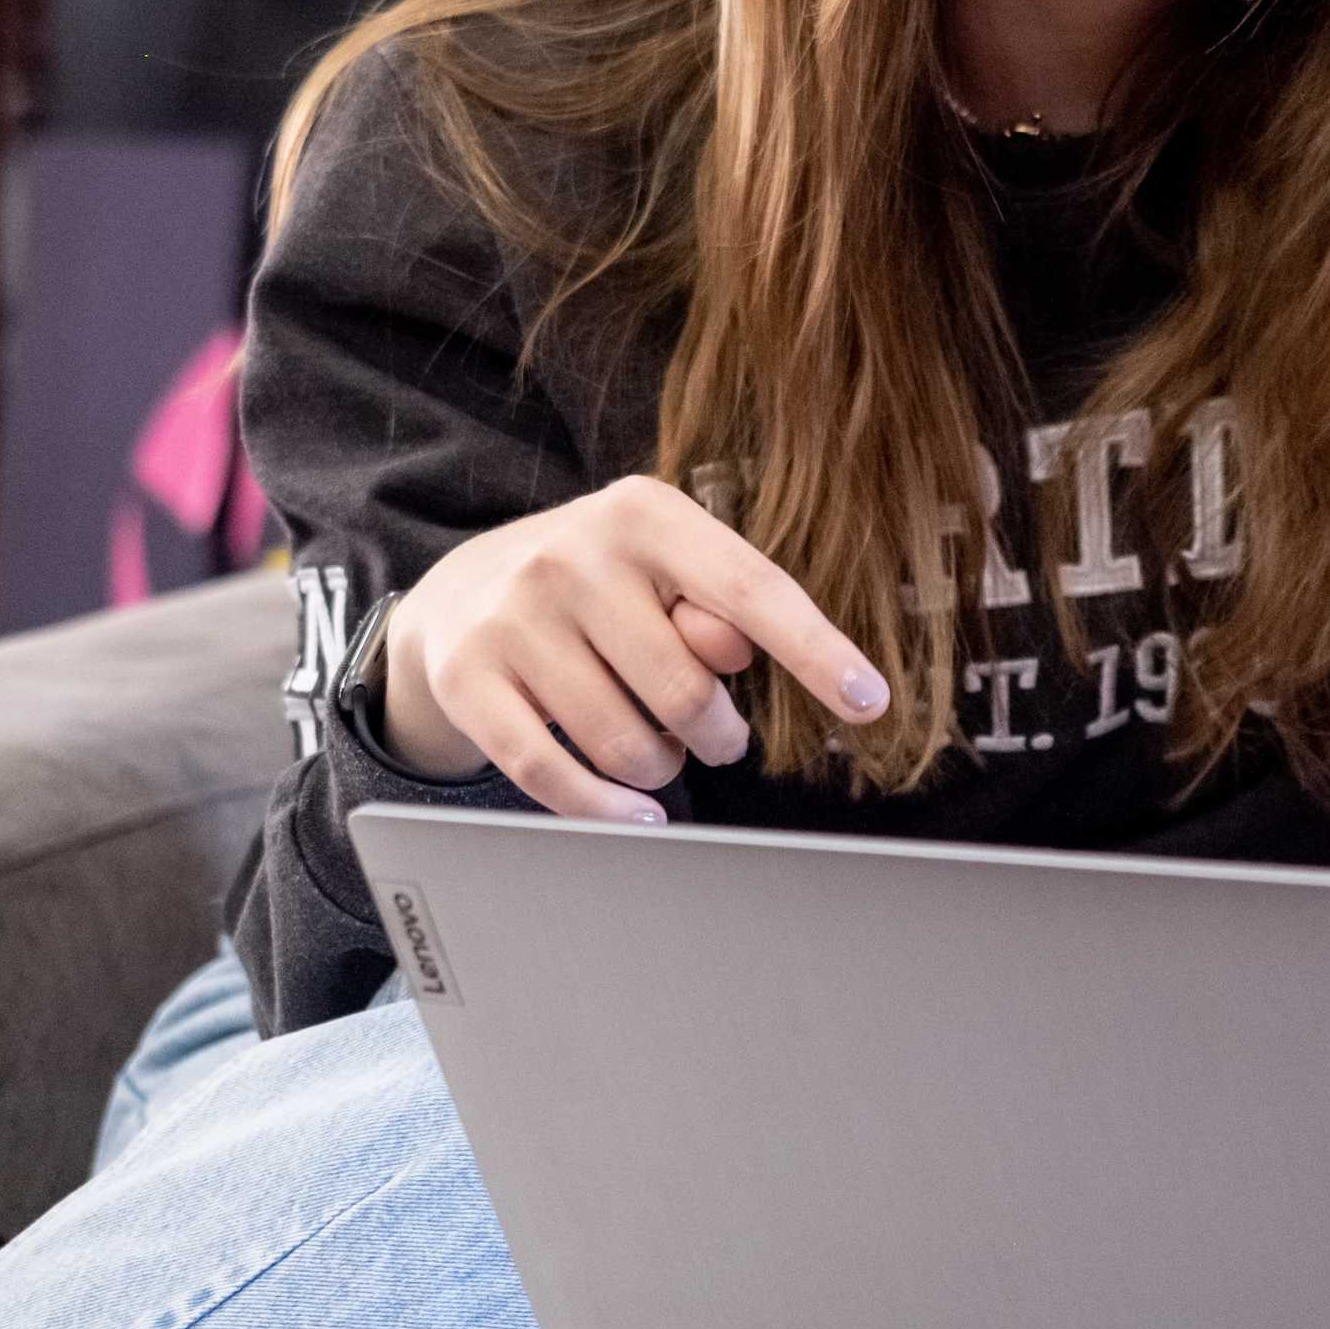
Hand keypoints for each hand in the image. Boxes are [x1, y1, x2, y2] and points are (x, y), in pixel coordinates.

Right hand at [375, 476, 890, 822]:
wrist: (460, 593)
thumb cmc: (597, 588)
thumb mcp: (662, 569)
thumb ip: (716, 605)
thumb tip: (736, 650)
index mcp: (642, 513)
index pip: (749, 588)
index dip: (814, 649)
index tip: (869, 701)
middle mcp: (571, 554)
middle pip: (688, 693)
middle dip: (718, 735)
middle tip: (712, 733)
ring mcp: (512, 616)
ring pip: (626, 745)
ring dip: (661, 770)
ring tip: (655, 746)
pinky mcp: (468, 678)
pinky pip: (551, 775)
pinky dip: (604, 810)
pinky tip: (633, 815)